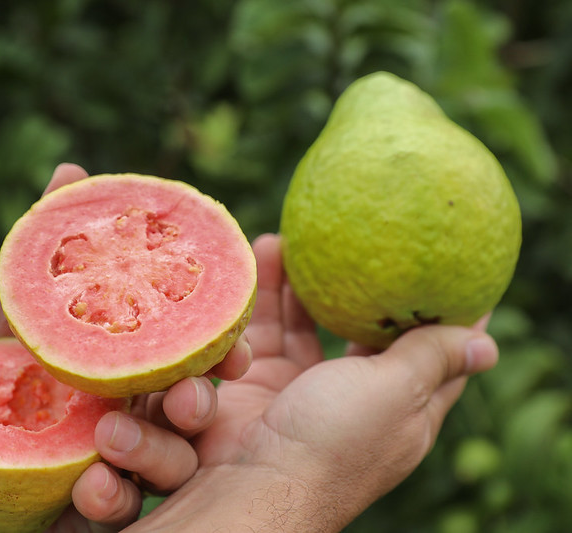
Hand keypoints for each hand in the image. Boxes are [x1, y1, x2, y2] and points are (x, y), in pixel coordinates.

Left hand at [0, 163, 250, 532]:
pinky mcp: (69, 514)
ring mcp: (102, 467)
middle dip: (198, 408)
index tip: (236, 347)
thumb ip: (43, 245)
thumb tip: (72, 168)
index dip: (220, 354)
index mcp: (126, 369)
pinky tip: (86, 489)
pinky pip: (100, 519)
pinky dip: (103, 506)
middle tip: (193, 396)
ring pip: (155, 472)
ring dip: (153, 457)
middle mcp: (127, 418)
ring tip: (115, 439)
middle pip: (185, 419)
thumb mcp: (6, 299)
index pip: (188, 361)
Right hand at [127, 233, 498, 531]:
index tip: (445, 269)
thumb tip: (489, 344)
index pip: (434, 354)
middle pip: (360, 329)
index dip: (443, 314)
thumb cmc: (334, 439)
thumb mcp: (396, 393)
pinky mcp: (262, 382)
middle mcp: (355, 398)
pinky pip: (266, 330)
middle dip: (355, 286)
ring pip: (307, 322)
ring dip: (300, 283)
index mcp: (402, 408)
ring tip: (292, 239)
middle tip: (352, 240)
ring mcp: (305, 390)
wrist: (250, 481)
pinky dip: (265, 297)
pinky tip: (264, 259)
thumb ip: (433, 358)